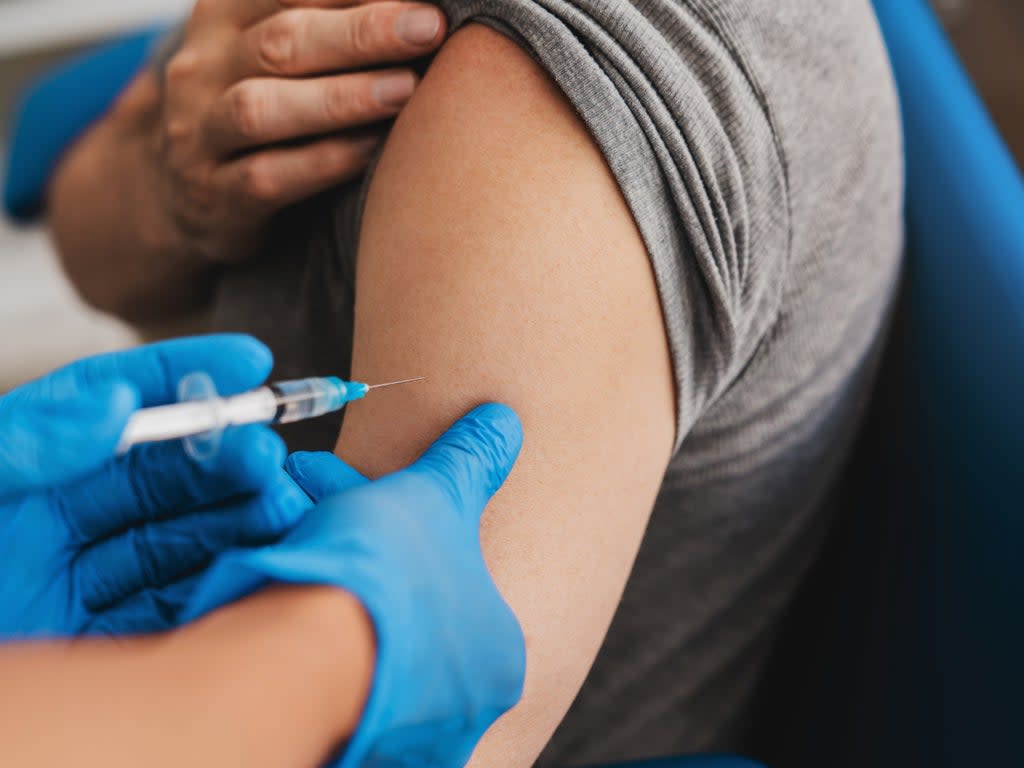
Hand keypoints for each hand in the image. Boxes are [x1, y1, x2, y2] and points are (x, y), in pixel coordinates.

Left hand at [0, 335, 309, 639]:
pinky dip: (225, 580)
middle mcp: (57, 522)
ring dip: (237, 516)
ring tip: (281, 504)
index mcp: (23, 470)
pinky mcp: (103, 645)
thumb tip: (114, 403)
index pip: (112, 402)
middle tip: (267, 454)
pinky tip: (258, 561)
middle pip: (161, 474)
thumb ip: (27, 442)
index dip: (182, 375)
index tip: (249, 360)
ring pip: (179, 537)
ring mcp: (82, 583)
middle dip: (224, 456)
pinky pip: (177, 605)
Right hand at [149, 0, 446, 263]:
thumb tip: (415, 3)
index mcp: (222, 16)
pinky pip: (266, 177)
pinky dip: (324, 162)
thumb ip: (328, 20)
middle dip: (361, 32)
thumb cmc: (264, 106)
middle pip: (280, 41)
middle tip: (427, 26)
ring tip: (405, 89)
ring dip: (341, 98)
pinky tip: (372, 151)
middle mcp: (204, 69)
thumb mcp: (276, 52)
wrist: (188, 195)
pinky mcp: (215, 197)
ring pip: (262, 109)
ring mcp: (202, 135)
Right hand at [185, 404, 525, 766]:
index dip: (406, 537)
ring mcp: (405, 737)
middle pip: (412, 618)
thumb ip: (471, 461)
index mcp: (500, 655)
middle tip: (322, 520)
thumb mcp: (437, 494)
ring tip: (291, 538)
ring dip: (333, 582)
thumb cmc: (388, 576)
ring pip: (368, 646)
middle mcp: (463, 709)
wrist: (303, 657)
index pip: (457, 589)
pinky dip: (304, 631)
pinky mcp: (346, 750)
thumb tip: (503, 422)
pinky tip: (275, 594)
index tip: (368, 510)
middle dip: (368, 558)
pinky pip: (327, 678)